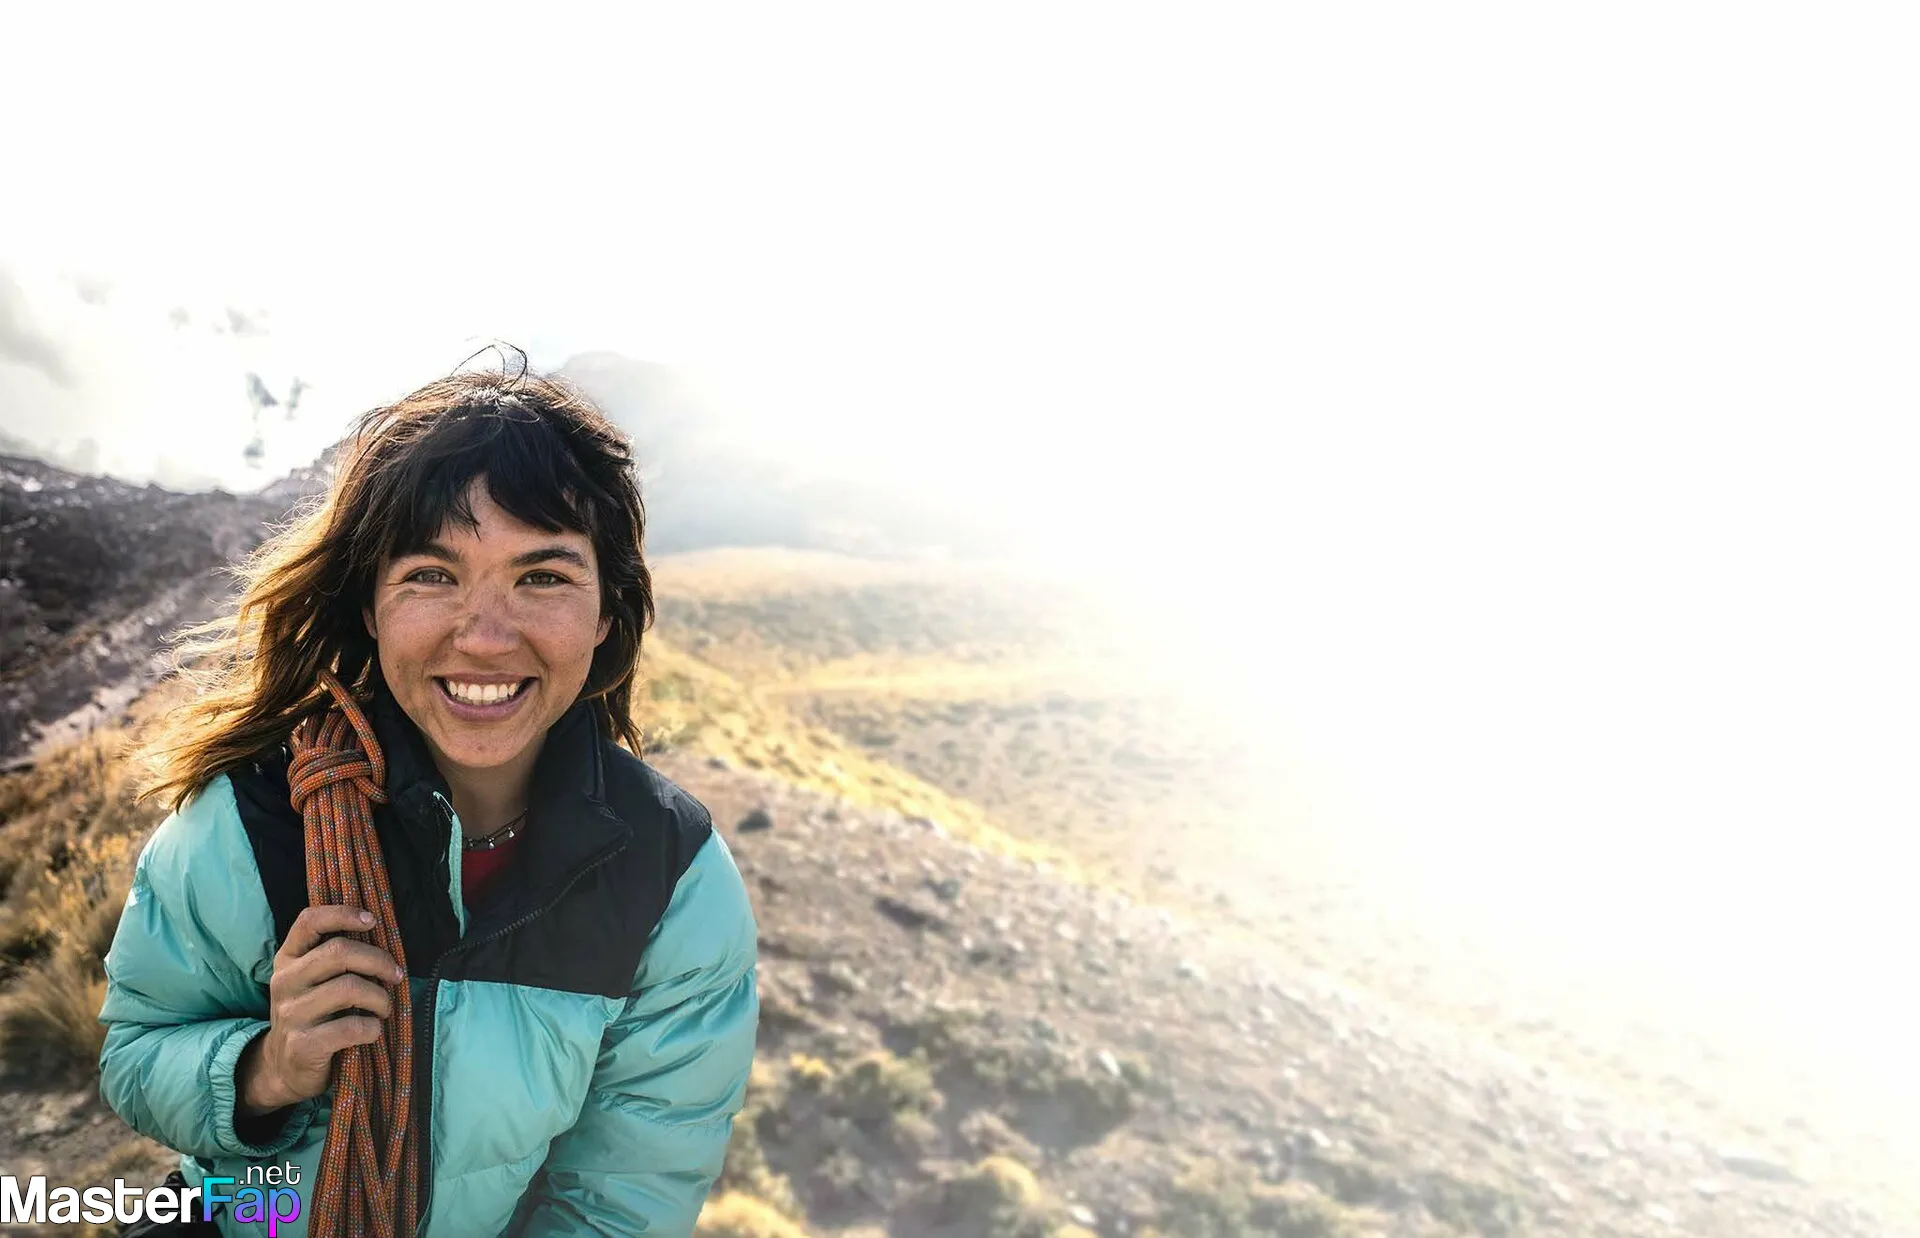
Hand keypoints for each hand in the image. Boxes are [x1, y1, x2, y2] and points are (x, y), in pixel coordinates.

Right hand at [238, 905, 405, 1114]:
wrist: (284, 1069)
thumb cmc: (313, 1016)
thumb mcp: (314, 981)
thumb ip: (336, 958)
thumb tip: (382, 934)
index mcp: (288, 959)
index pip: (309, 921)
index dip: (343, 914)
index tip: (372, 920)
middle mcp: (285, 981)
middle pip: (339, 952)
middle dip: (378, 961)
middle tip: (396, 975)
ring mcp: (291, 1014)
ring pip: (348, 988)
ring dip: (380, 998)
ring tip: (384, 1008)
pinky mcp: (302, 1045)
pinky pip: (351, 1027)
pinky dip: (372, 1027)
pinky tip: (373, 1030)